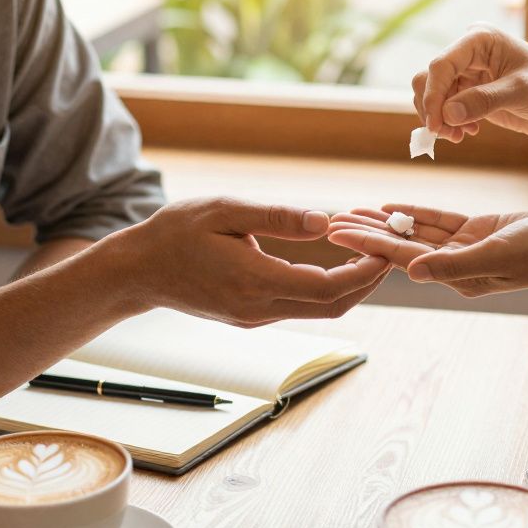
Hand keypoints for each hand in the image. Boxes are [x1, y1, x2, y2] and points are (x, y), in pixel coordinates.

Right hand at [108, 197, 390, 326]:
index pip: (327, 288)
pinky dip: (326, 288)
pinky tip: (336, 263)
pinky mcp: (252, 316)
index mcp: (254, 281)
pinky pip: (300, 307)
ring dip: (349, 286)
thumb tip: (324, 222)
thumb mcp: (225, 210)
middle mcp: (259, 307)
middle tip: (389, 252)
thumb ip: (276, 217)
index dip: (364, 273)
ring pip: (319, 310)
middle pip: (333, 307)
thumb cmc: (177, 232)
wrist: (139, 271)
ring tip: (369, 253)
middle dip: (367, 282)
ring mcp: (256, 317)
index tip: (385, 249)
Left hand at [327, 205, 527, 296]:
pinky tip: (391, 207)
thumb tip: (412, 273)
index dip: (366, 244)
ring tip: (352, 211)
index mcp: (456, 276)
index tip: (335, 232)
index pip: (401, 257)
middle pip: (401, 245)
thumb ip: (454, 265)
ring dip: (384, 222)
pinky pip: (439, 222)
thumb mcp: (497, 255)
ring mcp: (467, 249)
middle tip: (330, 218)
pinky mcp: (479, 231)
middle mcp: (456, 265)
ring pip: (416, 232)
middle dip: (366, 232)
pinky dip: (415, 214)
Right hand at [414, 25, 527, 141]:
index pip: (442, 64)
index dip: (433, 95)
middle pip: (429, 78)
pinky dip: (448, 123)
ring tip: (459, 136)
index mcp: (479, 39)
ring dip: (439, 118)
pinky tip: (467, 132)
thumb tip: (447, 113)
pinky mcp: (467, 93)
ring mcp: (466, 73)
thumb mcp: (521, 91)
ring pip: (431, 94)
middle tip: (446, 135)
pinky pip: (443, 107)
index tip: (436, 125)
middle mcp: (468, 52)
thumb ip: (484, 101)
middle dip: (433, 108)